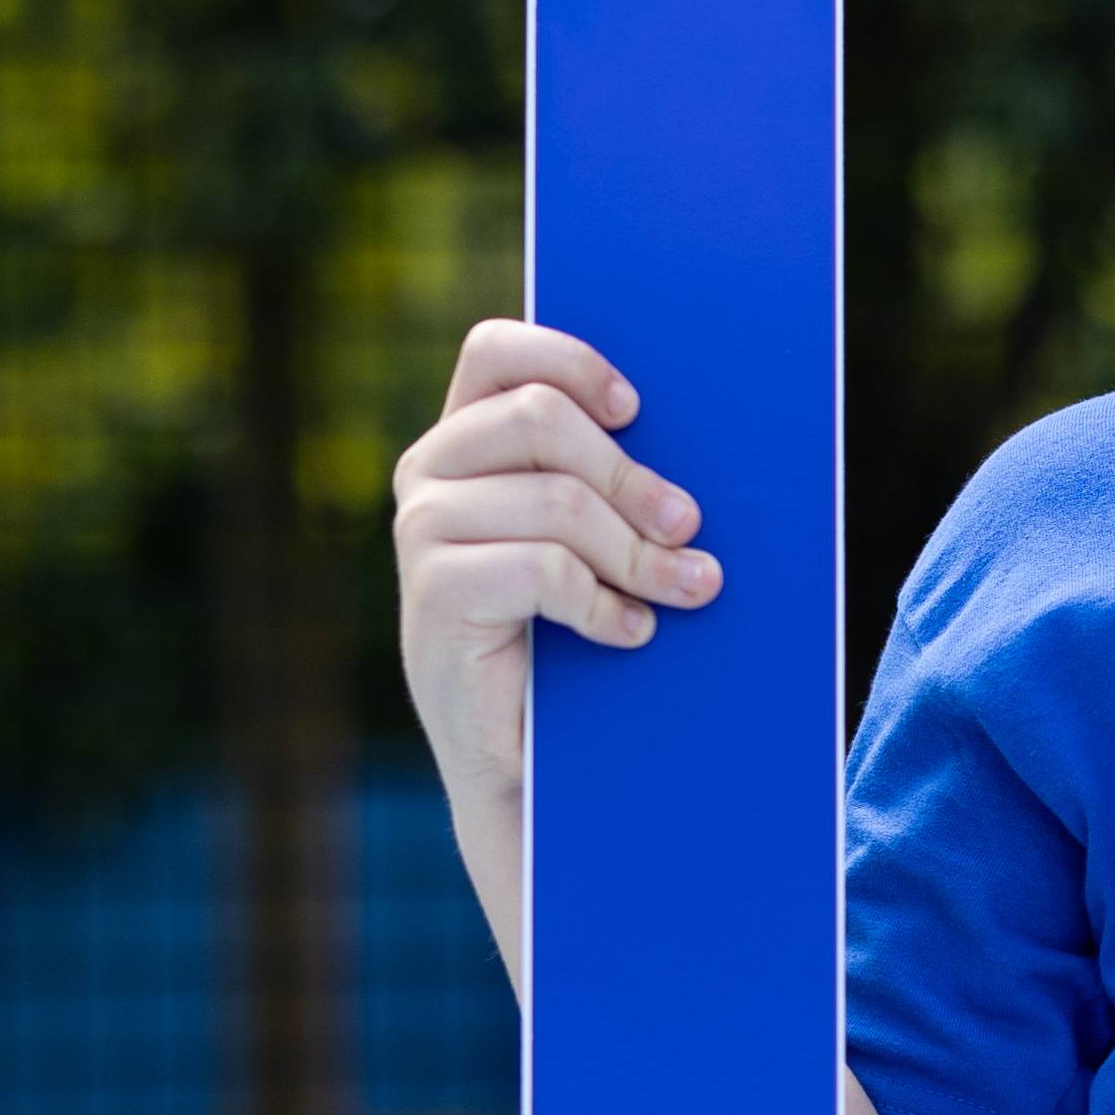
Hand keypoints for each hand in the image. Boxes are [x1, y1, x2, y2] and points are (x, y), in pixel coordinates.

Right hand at [389, 318, 717, 989]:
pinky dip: (602, 602)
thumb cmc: (575, 639)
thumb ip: (613, 482)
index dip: (569, 358)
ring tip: (683, 590)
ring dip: (635, 550)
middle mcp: (429, 473)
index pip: (496, 350)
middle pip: (540, 419)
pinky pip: (540, 569)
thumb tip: (694, 454)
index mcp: (466, 440)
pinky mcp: (431, 598)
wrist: (528, 764)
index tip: (638, 406)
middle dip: (631, 474)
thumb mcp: (597, 542)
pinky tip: (629, 633)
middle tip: (690, 526)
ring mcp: (420, 534)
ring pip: (554, 500)